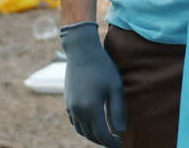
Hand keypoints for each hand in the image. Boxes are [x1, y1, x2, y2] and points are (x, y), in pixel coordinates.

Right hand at [60, 21, 125, 146]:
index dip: (111, 142)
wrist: (81, 51)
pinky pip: (75, 122)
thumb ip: (117, 111)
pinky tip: (93, 124)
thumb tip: (121, 132)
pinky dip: (84, 128)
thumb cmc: (102, 67)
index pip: (102, 135)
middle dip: (103, 141)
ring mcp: (70, 107)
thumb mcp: (115, 87)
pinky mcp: (67, 102)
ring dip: (93, 136)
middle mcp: (78, 110)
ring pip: (81, 130)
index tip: (121, 144)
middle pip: (90, 135)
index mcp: (90, 108)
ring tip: (106, 135)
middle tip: (115, 141)